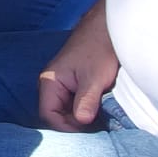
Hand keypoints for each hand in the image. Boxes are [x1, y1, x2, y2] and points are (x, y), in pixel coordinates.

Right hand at [35, 15, 117, 130]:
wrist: (109, 27)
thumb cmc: (99, 48)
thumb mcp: (94, 78)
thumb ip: (86, 101)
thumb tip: (82, 122)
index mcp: (49, 81)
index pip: (48, 115)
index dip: (66, 126)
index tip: (87, 129)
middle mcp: (51, 84)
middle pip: (56, 114)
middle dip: (74, 123)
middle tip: (95, 126)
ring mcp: (62, 84)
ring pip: (66, 110)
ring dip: (80, 116)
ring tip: (98, 117)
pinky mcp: (73, 84)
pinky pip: (73, 103)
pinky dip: (84, 109)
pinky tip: (98, 109)